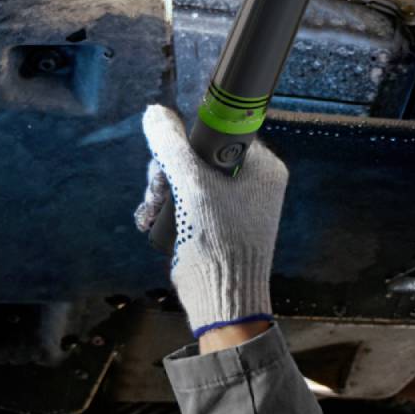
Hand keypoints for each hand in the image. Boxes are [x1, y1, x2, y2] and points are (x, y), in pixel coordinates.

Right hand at [135, 104, 288, 336]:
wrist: (222, 299)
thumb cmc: (219, 241)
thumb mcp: (193, 187)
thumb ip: (173, 147)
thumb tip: (155, 114)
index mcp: (262, 168)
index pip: (224, 130)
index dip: (193, 137)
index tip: (174, 152)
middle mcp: (253, 182)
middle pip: (199, 153)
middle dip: (170, 170)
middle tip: (158, 187)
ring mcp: (234, 203)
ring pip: (187, 176)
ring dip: (162, 190)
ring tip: (152, 210)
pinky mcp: (215, 221)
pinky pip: (186, 198)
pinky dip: (166, 206)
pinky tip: (152, 218)